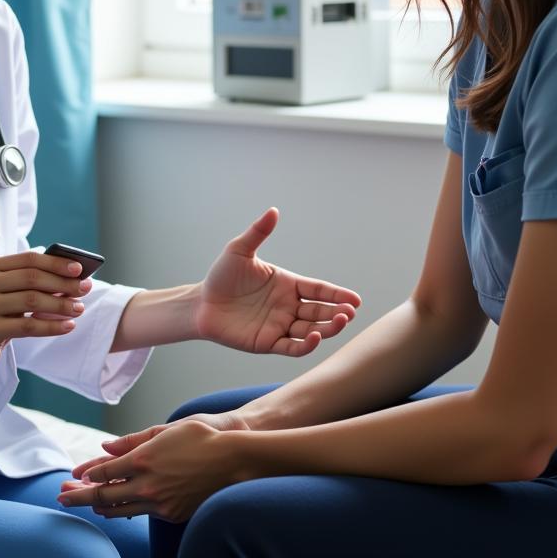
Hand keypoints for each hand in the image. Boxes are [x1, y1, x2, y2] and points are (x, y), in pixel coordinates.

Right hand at [0, 251, 92, 373]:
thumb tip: (72, 278)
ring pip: (33, 301)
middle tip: (85, 290)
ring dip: (61, 305)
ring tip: (78, 309)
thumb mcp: (4, 292)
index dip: (56, 263)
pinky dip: (52, 326)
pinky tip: (68, 326)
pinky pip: (29, 326)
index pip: (29, 259)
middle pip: (33, 278)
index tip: (79, 269)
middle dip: (63, 283)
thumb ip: (29, 282)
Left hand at [58, 420, 236, 522]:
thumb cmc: (200, 438)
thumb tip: (105, 447)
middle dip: (79, 497)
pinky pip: (140, 513)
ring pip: (120, 509)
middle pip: (104, 496)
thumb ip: (132, 440)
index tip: (74, 477)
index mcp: (143, 459)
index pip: (104, 472)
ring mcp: (159, 503)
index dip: (86, 475)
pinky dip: (124, 509)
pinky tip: (117, 506)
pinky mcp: (170, 513)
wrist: (232, 461)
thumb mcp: (165, 430)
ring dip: (99, 507)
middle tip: (62, 496)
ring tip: (85, 503)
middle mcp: (148, 484)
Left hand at [195, 208, 361, 356]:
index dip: (337, 295)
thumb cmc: (221, 275)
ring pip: (312, 330)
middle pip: (320, 311)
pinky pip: (293, 347)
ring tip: (341, 321)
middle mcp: (288, 306)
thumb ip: (258, 233)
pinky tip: (316, 337)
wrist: (201, 303)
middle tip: (350, 311)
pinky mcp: (268, 343)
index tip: (356, 300)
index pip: (318, 290)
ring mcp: (279, 326)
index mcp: (287, 285)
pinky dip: (307, 345)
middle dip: (338, 312)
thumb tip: (273, 210)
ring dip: (328, 328)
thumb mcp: (239, 250)